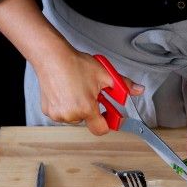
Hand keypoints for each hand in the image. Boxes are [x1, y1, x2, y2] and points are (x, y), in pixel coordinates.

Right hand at [0, 0, 143, 134]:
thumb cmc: (74, 64)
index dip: (108, 123)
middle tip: (91, 94)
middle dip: (92, 109)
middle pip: (88, 120)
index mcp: (86, 108)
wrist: (51, 56)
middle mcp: (71, 114)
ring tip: (77, 90)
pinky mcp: (48, 111)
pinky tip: (66, 92)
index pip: (101, 129)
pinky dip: (66, 106)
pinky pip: (62, 113)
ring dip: (78, 108)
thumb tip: (138, 90)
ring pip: (75, 117)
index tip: (109, 115)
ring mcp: (58, 114)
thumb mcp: (104, 74)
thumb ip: (124, 86)